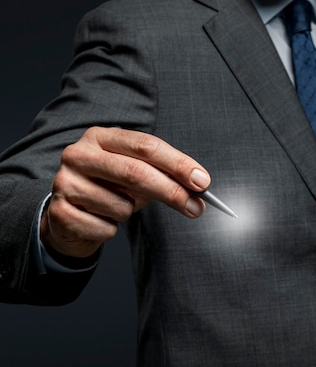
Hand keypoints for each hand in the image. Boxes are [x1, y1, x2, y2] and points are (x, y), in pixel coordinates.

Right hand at [41, 127, 209, 257]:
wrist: (68, 215)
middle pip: (136, 172)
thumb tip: (199, 191)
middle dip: (172, 192)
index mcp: (101, 137)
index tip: (203, 182)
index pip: (146, 146)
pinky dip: (112, 229)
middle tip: (197, 208)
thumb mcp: (137, 176)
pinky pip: (106, 228)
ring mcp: (65, 182)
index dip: (178, 164)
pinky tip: (99, 220)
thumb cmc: (111, 189)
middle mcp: (78, 154)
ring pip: (122, 206)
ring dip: (131, 213)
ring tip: (117, 208)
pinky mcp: (59, 212)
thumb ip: (166, 177)